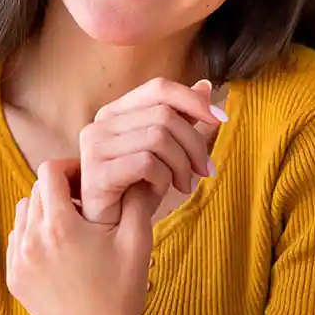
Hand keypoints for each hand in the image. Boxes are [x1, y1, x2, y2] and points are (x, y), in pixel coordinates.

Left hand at [7, 159, 161, 314]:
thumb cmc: (124, 290)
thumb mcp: (137, 242)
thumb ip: (136, 200)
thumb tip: (134, 172)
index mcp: (59, 226)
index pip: (50, 171)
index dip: (69, 168)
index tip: (86, 180)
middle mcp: (31, 240)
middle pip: (36, 191)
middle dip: (59, 190)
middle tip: (83, 202)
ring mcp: (18, 261)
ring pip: (23, 214)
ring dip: (43, 212)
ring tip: (71, 226)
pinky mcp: (14, 279)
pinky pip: (17, 241)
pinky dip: (33, 237)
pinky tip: (59, 250)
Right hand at [79, 77, 226, 226]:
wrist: (111, 228)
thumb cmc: (135, 188)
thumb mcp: (164, 150)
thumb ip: (180, 118)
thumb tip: (205, 86)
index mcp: (114, 112)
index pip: (158, 88)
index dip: (193, 100)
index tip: (221, 121)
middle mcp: (99, 124)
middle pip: (164, 115)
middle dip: (194, 144)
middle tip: (205, 170)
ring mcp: (94, 147)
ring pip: (158, 138)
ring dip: (182, 164)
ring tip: (184, 184)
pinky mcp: (97, 173)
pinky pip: (147, 163)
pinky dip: (164, 177)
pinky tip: (162, 190)